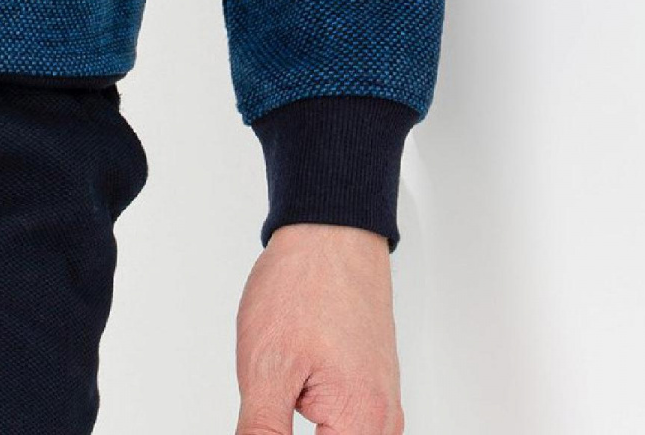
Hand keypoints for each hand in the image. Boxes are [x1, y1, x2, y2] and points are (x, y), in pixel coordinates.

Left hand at [232, 224, 402, 434]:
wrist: (332, 229)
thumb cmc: (305, 283)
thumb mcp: (265, 369)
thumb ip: (261, 434)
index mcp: (362, 423)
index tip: (263, 423)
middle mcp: (383, 422)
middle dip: (288, 432)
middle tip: (273, 400)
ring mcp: (382, 407)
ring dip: (306, 428)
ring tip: (278, 395)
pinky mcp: (372, 392)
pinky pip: (348, 428)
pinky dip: (320, 425)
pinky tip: (292, 404)